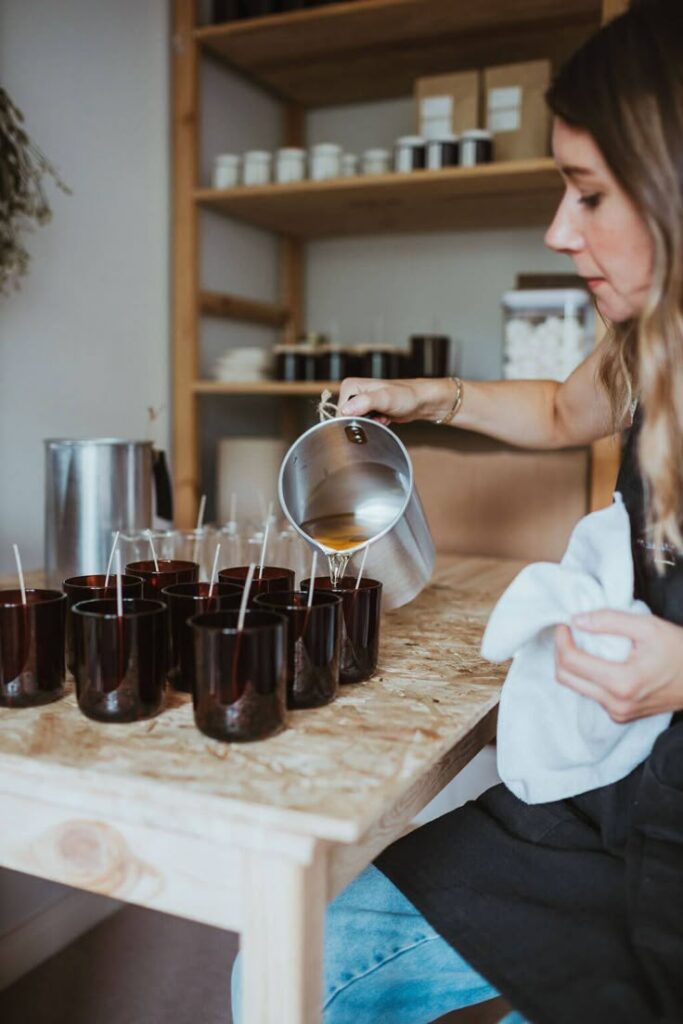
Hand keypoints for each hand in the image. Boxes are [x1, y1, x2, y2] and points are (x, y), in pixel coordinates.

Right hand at [337, 377, 451, 424]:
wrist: (422, 401)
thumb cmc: (406, 396)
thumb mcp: (385, 398)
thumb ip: (364, 402)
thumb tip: (345, 410)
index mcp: (350, 386)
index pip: (339, 412)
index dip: (353, 419)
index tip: (369, 417)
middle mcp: (352, 392)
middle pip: (346, 418)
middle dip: (362, 423)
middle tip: (378, 417)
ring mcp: (360, 401)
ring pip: (355, 422)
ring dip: (370, 425)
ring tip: (382, 417)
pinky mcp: (368, 410)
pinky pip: (364, 424)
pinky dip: (375, 425)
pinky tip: (384, 419)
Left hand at [554, 610, 682, 721]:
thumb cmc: (680, 651)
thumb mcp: (648, 627)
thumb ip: (609, 621)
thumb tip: (577, 620)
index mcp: (622, 683)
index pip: (571, 662)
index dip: (561, 639)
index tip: (565, 623)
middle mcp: (616, 704)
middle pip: (566, 678)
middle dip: (561, 652)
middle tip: (569, 632)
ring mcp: (618, 713)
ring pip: (577, 687)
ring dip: (573, 664)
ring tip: (583, 642)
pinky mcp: (621, 716)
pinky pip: (592, 694)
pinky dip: (587, 675)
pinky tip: (598, 659)